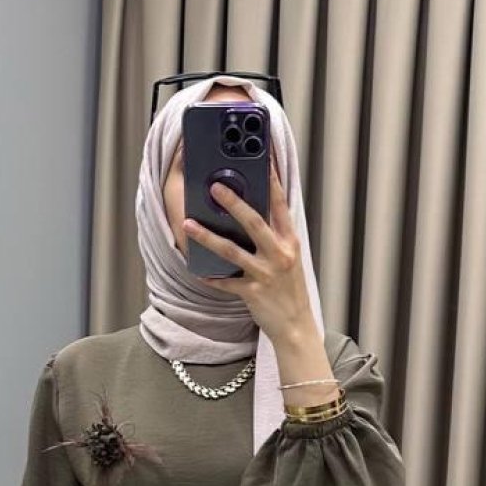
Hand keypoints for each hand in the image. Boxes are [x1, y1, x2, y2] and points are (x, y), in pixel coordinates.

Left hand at [183, 164, 314, 343]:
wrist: (296, 327)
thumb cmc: (290, 291)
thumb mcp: (289, 259)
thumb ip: (274, 237)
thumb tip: (251, 216)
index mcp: (290, 241)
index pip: (280, 204)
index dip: (271, 180)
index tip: (262, 158)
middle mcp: (279, 254)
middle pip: (254, 222)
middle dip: (234, 203)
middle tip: (215, 186)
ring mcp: (265, 274)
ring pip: (233, 251)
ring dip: (208, 237)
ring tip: (189, 224)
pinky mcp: (253, 293)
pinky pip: (226, 283)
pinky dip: (211, 278)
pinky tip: (197, 271)